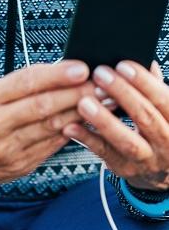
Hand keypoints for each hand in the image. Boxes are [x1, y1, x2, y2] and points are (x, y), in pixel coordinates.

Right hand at [0, 60, 94, 191]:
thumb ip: (14, 86)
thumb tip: (55, 72)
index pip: (25, 83)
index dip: (55, 74)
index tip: (80, 68)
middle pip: (43, 106)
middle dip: (76, 94)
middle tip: (101, 85)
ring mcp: (7, 148)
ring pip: (52, 127)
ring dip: (81, 113)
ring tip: (102, 102)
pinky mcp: (20, 165)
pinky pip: (51, 146)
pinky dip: (71, 132)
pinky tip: (86, 122)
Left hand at [64, 61, 168, 190]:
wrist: (162, 168)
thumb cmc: (159, 126)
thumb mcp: (164, 108)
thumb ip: (155, 85)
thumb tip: (146, 60)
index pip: (164, 100)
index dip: (145, 82)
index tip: (123, 65)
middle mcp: (167, 143)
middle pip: (146, 117)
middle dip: (122, 94)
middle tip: (100, 75)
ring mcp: (147, 159)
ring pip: (126, 141)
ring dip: (104, 120)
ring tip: (84, 102)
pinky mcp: (125, 168)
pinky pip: (104, 153)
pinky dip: (87, 139)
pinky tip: (71, 126)